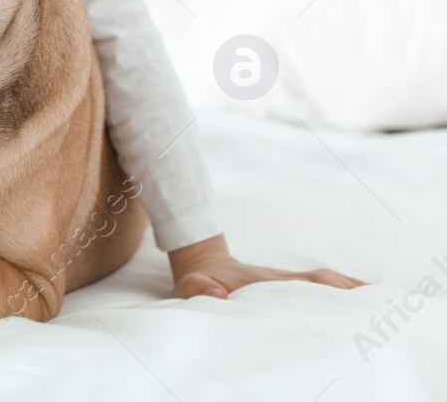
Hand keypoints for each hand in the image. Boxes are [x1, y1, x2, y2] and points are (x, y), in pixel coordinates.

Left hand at [168, 234, 365, 298]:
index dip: (332, 289)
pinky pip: (322, 291)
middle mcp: (285, 281)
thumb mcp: (191, 286)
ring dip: (353, 295)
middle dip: (352, 293)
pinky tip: (364, 305)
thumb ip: (199, 288)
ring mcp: (289, 285)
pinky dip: (344, 296)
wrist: (201, 266)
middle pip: (326, 283)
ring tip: (383, 307)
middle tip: (383, 306)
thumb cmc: (198, 281)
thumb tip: (218, 293)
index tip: (357, 298)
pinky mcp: (289, 291)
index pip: (307, 284)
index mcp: (269, 282)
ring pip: (328, 286)